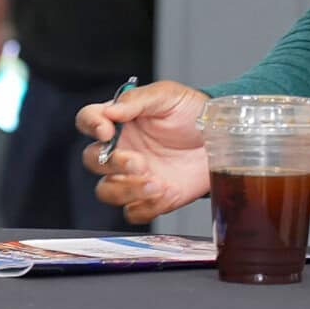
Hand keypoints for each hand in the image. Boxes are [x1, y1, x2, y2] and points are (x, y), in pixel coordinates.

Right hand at [77, 80, 210, 224]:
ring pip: (107, 191)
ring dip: (127, 190)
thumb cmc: (193, 112)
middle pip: (92, 161)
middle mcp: (121, 149)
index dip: (91, 126)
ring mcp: (133, 177)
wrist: (221, 138)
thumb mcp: (168, 95)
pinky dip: (148, 206)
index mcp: (120, 121)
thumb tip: (111, 110)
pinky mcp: (151, 198)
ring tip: (156, 183)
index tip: (106, 131)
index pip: (88, 120)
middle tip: (139, 162)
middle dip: (112, 164)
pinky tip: (168, 192)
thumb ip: (137, 101)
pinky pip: (134, 212)